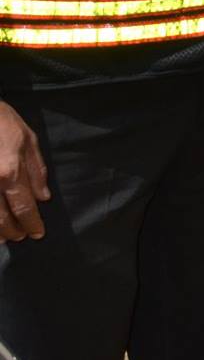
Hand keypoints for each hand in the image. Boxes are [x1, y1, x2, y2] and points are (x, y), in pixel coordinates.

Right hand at [0, 102, 49, 242]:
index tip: (37, 233)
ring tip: (3, 237)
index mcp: (10, 171)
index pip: (24, 206)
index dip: (32, 223)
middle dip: (13, 231)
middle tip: (20, 237)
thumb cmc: (1, 121)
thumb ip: (36, 170)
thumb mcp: (27, 139)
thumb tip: (44, 197)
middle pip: (1, 218)